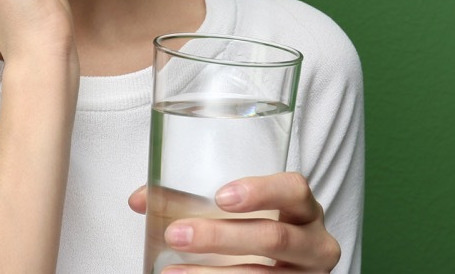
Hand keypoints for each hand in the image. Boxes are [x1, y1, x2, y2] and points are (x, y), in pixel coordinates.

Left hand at [129, 172, 340, 271]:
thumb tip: (140, 200)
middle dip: (221, 237)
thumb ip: (192, 201)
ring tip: (172, 272)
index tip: (220, 197)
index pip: (294, 189)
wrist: (283, 270)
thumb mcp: (238, 213)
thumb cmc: (256, 230)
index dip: (261, 191)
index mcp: (303, 208)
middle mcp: (314, 242)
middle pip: (274, 238)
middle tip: (177, 234)